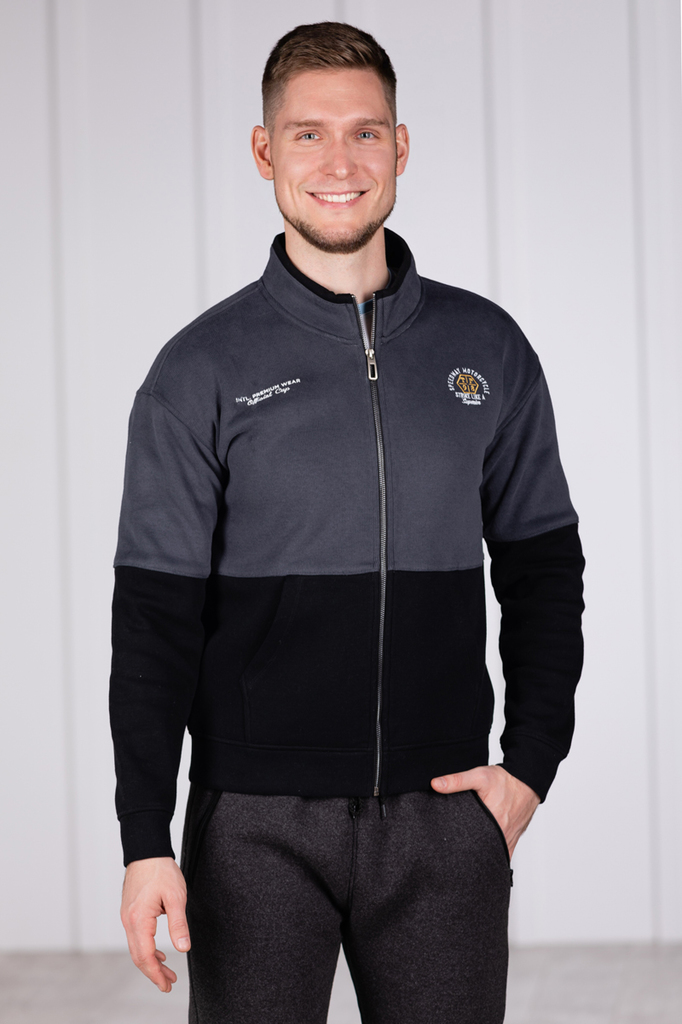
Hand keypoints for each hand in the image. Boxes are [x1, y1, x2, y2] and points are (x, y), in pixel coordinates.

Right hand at [121, 856, 189, 991]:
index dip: (156, 974)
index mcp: (138, 919)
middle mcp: (128, 921)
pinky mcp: (130, 912)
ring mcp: (127, 917)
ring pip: (136, 948)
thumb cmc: (161, 870)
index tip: (167, 985)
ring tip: (167, 972)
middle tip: (168, 984)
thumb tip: (183, 947)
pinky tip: (159, 953)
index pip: (145, 956)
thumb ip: (179, 924)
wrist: (146, 851)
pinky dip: (147, 949)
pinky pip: (136, 937)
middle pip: (138, 956)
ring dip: (151, 962)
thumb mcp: (176, 896)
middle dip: (153, 973)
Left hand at [430, 764, 539, 857]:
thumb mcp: (479, 776)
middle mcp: (502, 834)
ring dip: (482, 856)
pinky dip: (493, 855)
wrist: (527, 780)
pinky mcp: (513, 838)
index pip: (472, 844)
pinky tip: (483, 854)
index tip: (448, 851)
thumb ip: (457, 781)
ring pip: (493, 855)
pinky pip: (503, 853)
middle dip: (469, 855)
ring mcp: (509, 838)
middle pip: (482, 852)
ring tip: (466, 858)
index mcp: (492, 823)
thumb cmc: (505, 780)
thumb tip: (435, 784)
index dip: (459, 849)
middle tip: (454, 857)